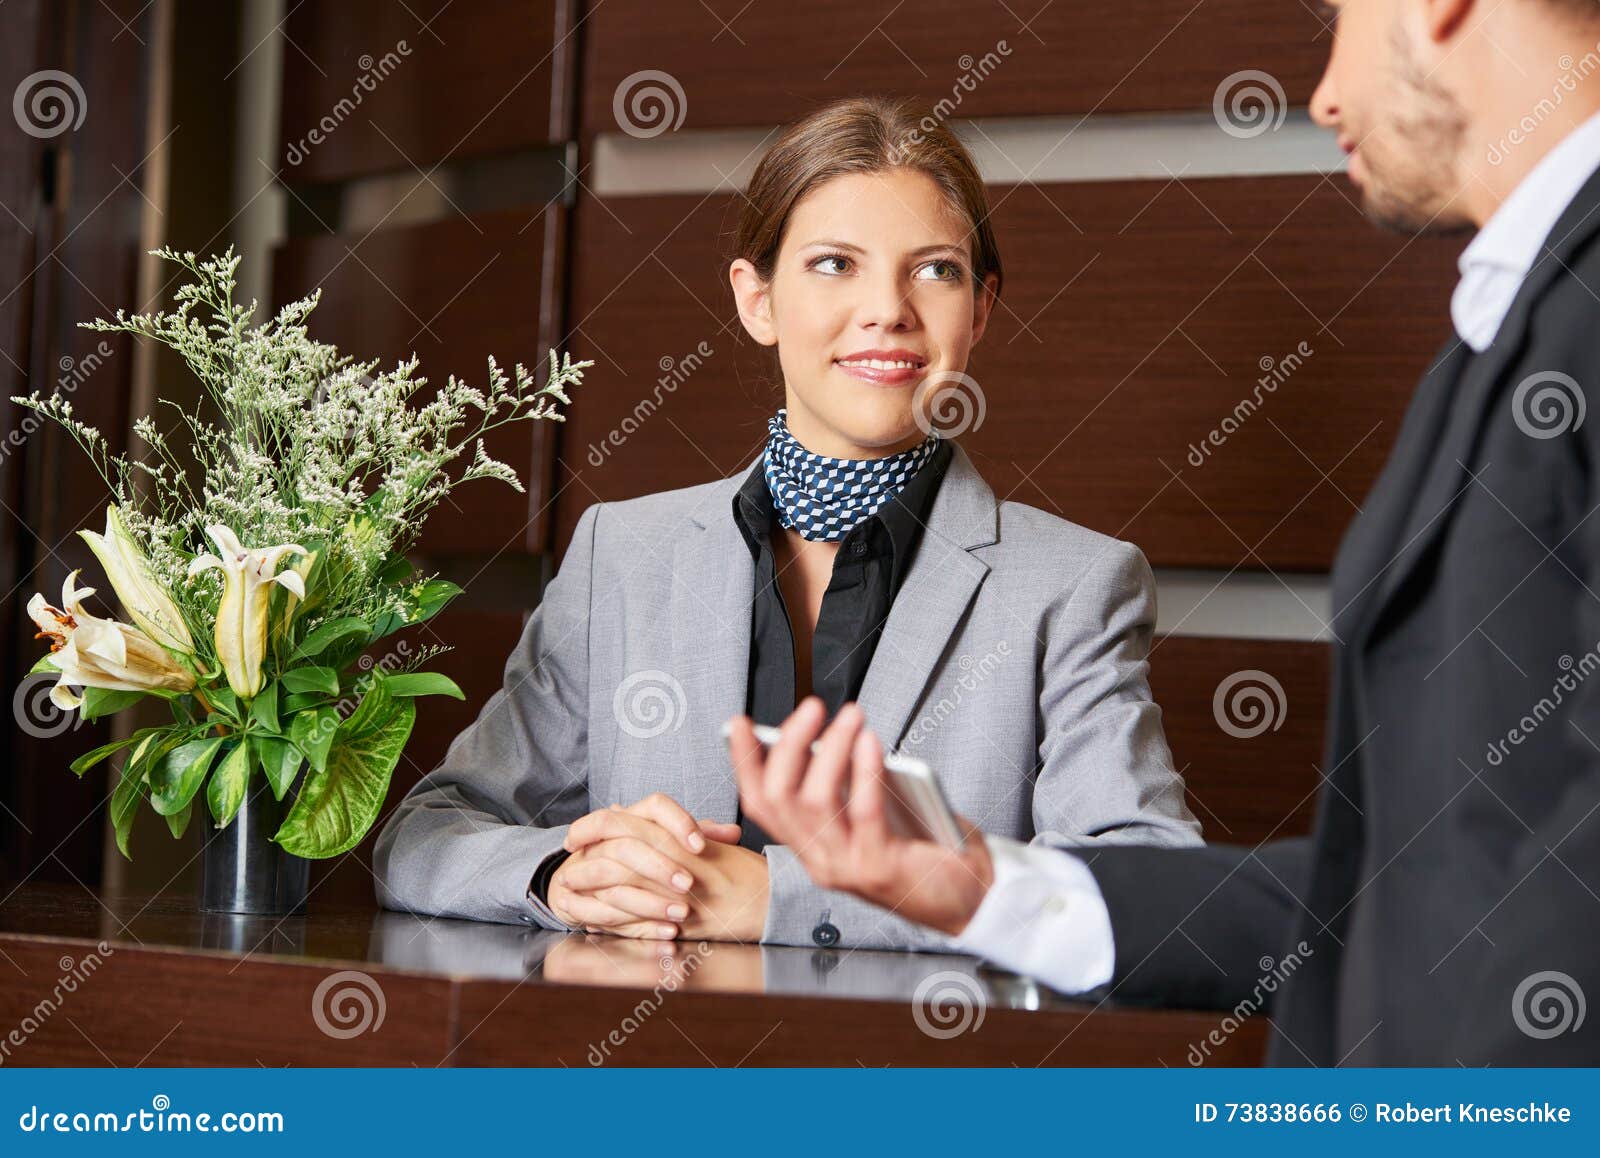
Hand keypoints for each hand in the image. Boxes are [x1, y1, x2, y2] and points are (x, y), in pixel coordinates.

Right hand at [549, 793, 744, 939]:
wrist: (578, 883)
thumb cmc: (636, 864)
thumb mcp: (668, 846)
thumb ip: (699, 837)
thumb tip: (732, 833)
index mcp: (632, 818)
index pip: (655, 805)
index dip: (678, 822)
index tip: (700, 845)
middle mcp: (604, 838)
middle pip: (629, 842)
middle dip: (659, 865)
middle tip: (689, 883)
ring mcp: (582, 867)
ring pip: (611, 876)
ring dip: (649, 899)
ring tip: (682, 913)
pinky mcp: (569, 897)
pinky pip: (599, 911)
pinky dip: (633, 925)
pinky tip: (665, 932)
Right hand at [730, 696, 994, 936]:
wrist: (974, 899)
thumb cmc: (928, 849)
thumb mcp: (875, 815)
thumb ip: (849, 789)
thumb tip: (830, 739)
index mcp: (813, 849)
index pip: (761, 806)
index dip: (745, 764)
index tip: (742, 723)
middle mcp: (821, 862)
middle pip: (779, 799)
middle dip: (788, 746)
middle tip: (813, 708)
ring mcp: (848, 869)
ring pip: (815, 803)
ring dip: (830, 749)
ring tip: (850, 716)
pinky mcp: (882, 869)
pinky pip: (864, 812)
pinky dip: (864, 770)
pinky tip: (870, 741)